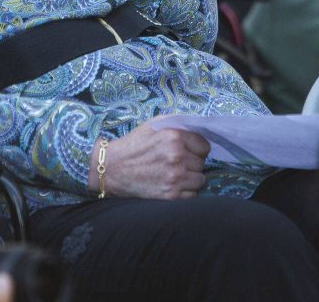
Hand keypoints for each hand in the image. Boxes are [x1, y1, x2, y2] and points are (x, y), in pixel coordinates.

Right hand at [89, 119, 209, 198]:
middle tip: (175, 162)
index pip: (204, 145)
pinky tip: (171, 184)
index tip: (186, 150)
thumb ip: (178, 124)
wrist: (113, 168)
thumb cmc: (134, 144)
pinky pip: (192, 194)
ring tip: (174, 174)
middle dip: (191, 162)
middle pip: (202, 163)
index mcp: (174, 136)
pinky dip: (184, 191)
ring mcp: (175, 177)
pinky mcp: (171, 195)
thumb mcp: (154, 125)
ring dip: (190, 178)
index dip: (195, 148)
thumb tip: (200, 129)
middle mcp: (177, 156)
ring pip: (200, 180)